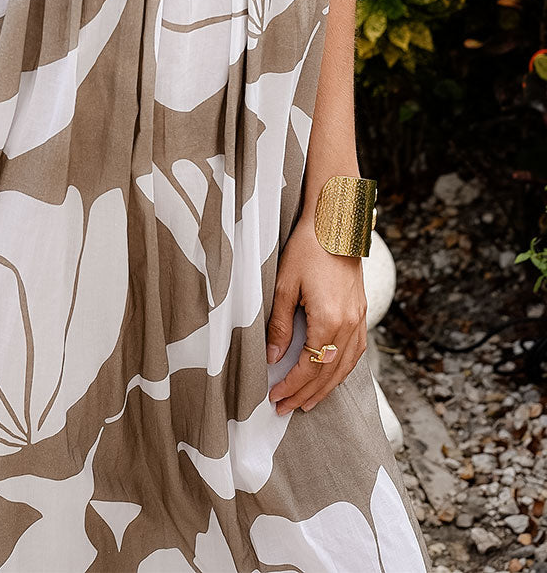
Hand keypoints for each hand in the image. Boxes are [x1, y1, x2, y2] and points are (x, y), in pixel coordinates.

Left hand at [265, 215, 367, 414]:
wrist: (337, 224)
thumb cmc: (308, 249)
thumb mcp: (284, 285)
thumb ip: (279, 324)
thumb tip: (272, 357)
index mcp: (330, 321)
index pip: (309, 367)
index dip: (292, 386)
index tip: (275, 397)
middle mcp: (350, 326)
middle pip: (328, 374)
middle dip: (306, 395)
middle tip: (286, 409)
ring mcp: (359, 320)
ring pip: (344, 367)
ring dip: (325, 388)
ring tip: (307, 403)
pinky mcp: (362, 313)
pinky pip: (354, 353)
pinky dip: (341, 370)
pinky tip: (330, 376)